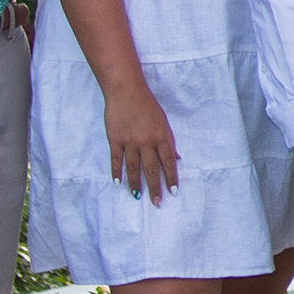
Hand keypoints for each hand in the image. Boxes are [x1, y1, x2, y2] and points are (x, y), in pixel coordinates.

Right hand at [105, 81, 179, 200]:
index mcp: (161, 137)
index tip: (173, 192)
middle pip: (152, 169)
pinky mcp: (115, 139)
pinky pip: (116, 160)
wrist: (126, 91)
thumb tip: (177, 158)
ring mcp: (130, 141)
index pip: (169, 162)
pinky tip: (118, 183)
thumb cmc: (147, 105)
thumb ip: (169, 142)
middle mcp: (147, 142)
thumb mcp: (163, 122)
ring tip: (138, 197)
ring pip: (133, 168)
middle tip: (157, 202)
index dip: (172, 178)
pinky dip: (117, 172)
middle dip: (155, 187)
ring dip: (136, 184)